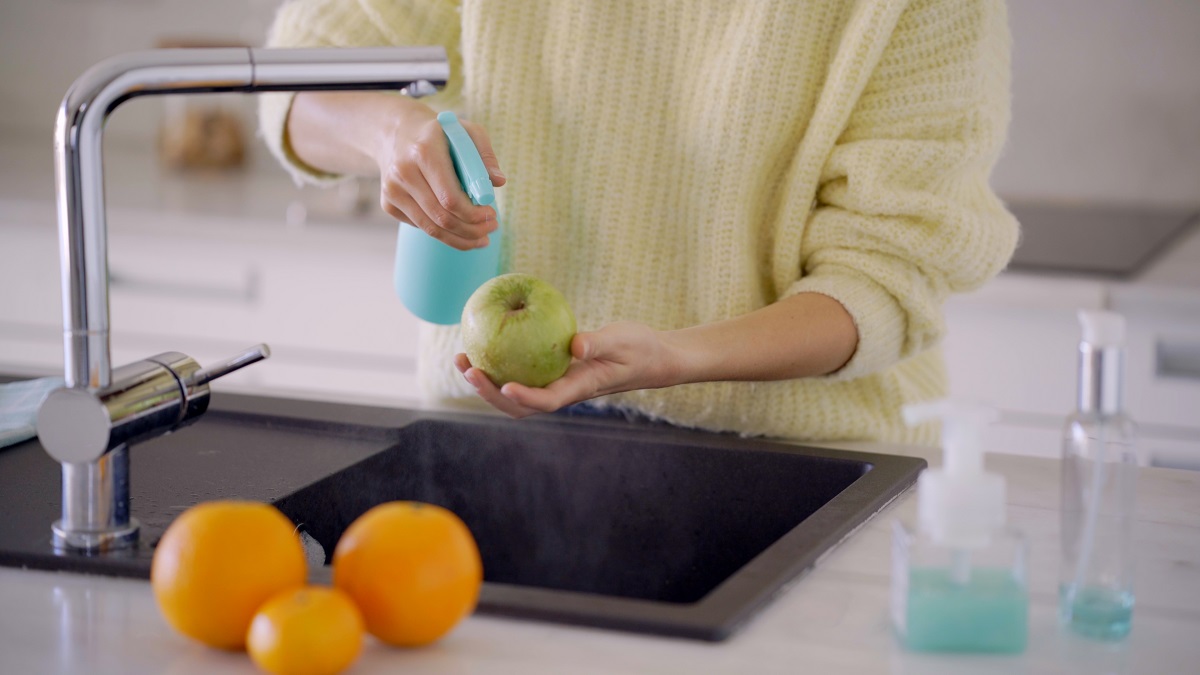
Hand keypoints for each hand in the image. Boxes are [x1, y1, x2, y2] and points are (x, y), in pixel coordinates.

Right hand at [375, 103, 505, 250]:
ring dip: (460, 239)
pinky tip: (458, 226)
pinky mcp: (388, 203)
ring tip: (481, 238)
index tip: (492, 216)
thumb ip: (485, 155)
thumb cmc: (439, 134)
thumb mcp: (466, 132)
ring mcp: (392, 190)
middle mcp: (403, 172)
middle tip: (491, 229)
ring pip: (431, 229)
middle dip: (471, 230)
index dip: (474, 214)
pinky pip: (421, 226)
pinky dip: (443, 232)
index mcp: (424, 152)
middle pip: (441, 218)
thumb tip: (499, 182)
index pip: (450, 198)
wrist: (396, 132)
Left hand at [454, 322, 680, 417]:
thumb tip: (574, 345)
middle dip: (489, 392)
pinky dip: (498, 365)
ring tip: (462, 358)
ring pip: (514, 393)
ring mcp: (555, 384)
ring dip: (486, 382)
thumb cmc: (639, 348)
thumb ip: (600, 342)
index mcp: (579, 388)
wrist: (649, 357)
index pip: (546, 400)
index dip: (523, 397)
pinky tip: (482, 343)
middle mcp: (562, 391)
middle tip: (468, 367)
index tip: (503, 385)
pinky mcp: (552, 372)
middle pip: (519, 405)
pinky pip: (520, 373)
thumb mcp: (624, 341)